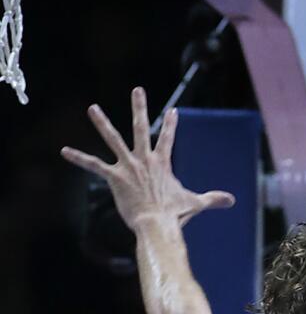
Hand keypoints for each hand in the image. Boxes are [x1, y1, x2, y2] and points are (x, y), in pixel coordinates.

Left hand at [60, 87, 234, 230]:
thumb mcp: (196, 203)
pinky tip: (64, 151)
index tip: (173, 109)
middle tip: (138, 90)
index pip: (169, 138)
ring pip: (114, 139)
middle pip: (142, 127)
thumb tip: (232, 200)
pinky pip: (94, 165)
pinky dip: (79, 158)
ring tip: (92, 108)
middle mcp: (145, 159)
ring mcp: (129, 166)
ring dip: (102, 123)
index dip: (172, 123)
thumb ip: (213, 199)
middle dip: (140, 107)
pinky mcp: (115, 177)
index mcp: (162, 163)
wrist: (157, 224)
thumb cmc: (175, 214)